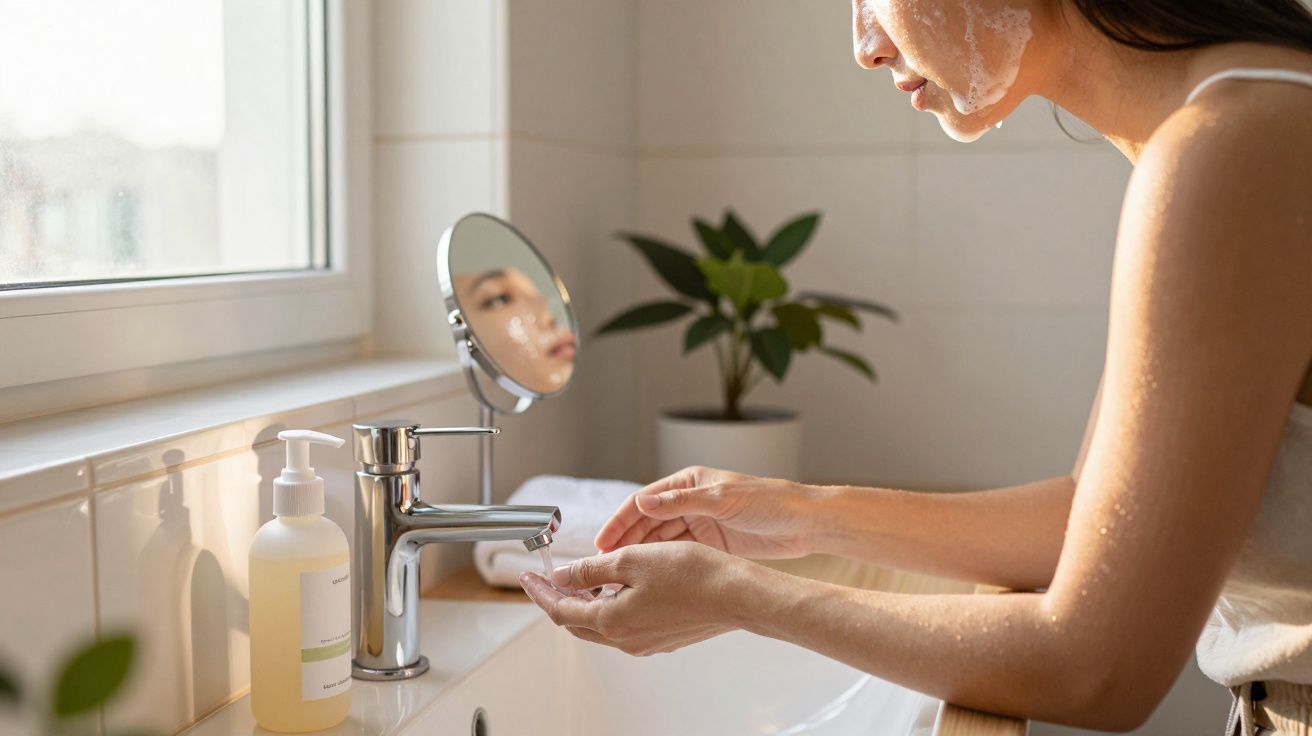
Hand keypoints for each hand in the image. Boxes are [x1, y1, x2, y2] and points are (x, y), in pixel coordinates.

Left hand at [518, 542, 747, 655]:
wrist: (737, 596)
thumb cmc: (693, 575)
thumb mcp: (633, 560)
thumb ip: (593, 569)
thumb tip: (565, 576)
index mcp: (611, 620)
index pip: (560, 610)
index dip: (540, 592)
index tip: (527, 577)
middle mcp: (625, 638)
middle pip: (577, 622)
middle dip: (558, 599)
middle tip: (548, 579)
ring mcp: (644, 642)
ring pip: (601, 625)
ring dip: (585, 603)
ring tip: (580, 579)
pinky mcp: (662, 638)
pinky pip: (624, 626)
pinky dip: (609, 608)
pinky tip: (617, 589)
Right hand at [593, 465, 820, 558]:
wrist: (806, 523)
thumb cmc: (769, 502)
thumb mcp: (722, 500)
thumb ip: (681, 503)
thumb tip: (642, 502)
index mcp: (688, 483)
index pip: (644, 501)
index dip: (620, 522)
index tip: (602, 543)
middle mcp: (690, 502)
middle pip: (647, 523)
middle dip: (625, 543)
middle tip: (603, 568)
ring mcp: (701, 524)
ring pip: (661, 541)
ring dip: (641, 557)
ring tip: (620, 578)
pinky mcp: (712, 544)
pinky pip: (679, 554)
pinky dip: (662, 565)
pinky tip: (648, 580)